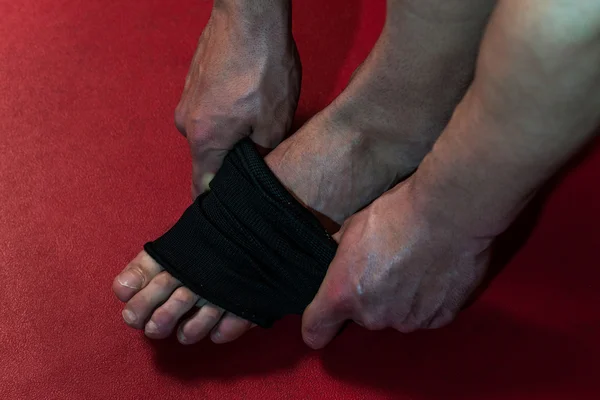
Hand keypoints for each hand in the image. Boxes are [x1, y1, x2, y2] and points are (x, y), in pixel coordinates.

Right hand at [175, 1, 299, 196]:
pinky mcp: (195, 83)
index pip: (202, 187)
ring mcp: (188, 100)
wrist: (248, 15)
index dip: (215, 203)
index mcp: (204, 141)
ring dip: (232, 137)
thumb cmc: (262, 67)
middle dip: (232, 165)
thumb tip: (255, 171)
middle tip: (260, 161)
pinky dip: (227, 116)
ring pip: (212, 134)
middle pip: (209, 159)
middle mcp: (187, 124)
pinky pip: (211, 112)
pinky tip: (249, 104)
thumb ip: (261, 157)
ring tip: (259, 125)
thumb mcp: (275, 122)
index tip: (227, 214)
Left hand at [302, 178, 493, 348]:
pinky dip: (427, 301)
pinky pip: (425, 315)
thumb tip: (339, 257)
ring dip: (400, 299)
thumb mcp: (354, 226)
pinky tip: (435, 273)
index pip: (315, 331)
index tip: (325, 317)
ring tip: (415, 266)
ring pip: (395, 316)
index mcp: (343, 294)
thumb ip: (342, 252)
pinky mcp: (439, 319)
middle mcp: (372, 316)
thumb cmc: (396, 213)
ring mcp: (407, 321)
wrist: (449, 213)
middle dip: (369, 297)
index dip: (317, 326)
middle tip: (386, 266)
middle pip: (362, 317)